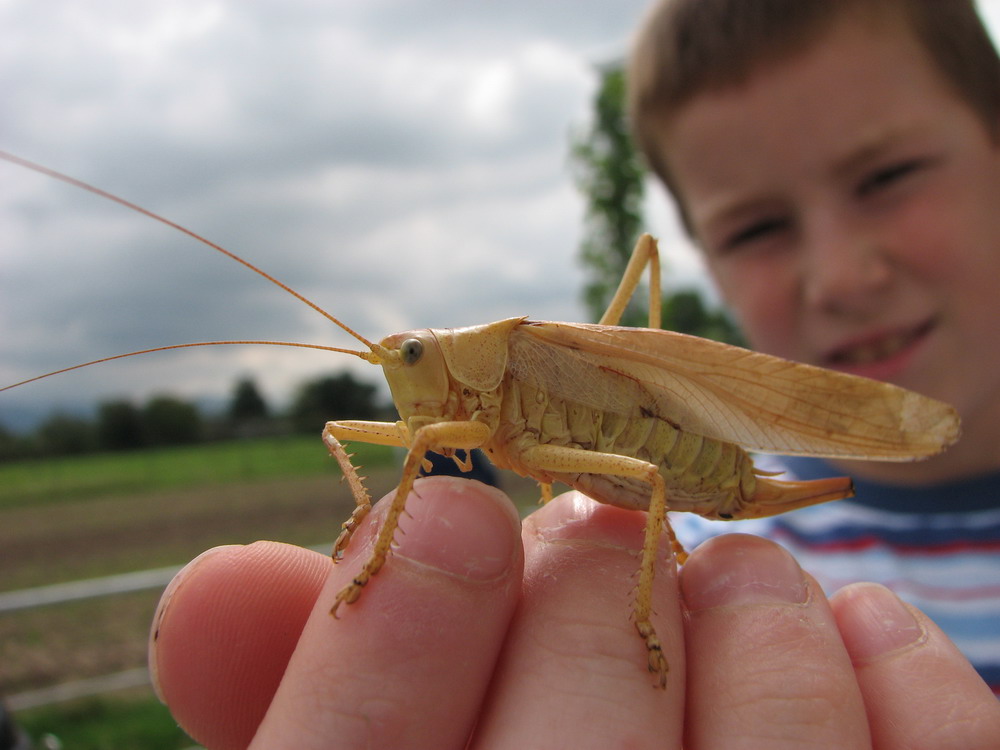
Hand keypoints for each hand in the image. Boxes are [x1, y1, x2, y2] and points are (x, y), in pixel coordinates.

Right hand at [149, 476, 999, 748]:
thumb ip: (299, 695)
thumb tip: (214, 576)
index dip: (386, 621)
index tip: (445, 499)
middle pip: (571, 741)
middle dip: (581, 582)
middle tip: (597, 517)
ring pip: (769, 727)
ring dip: (740, 598)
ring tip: (726, 568)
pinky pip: (932, 745)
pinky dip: (885, 652)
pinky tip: (846, 625)